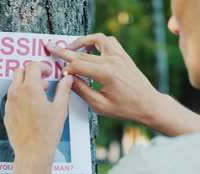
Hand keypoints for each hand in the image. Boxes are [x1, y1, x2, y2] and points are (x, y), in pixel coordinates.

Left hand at [4, 62, 72, 163]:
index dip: (42, 66)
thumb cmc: (47, 133)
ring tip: (40, 96)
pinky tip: (32, 108)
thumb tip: (67, 79)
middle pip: (20, 71)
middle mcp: (16, 93)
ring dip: (26, 84)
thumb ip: (63, 90)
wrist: (32, 153)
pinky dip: (21, 96)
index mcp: (30, 89)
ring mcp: (9, 103)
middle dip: (32, 72)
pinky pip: (12, 98)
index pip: (32, 66)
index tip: (49, 72)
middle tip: (44, 82)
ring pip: (14, 84)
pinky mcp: (7, 113)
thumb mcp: (60, 109)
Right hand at [46, 33, 160, 125]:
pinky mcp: (124, 55)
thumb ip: (82, 91)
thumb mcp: (100, 106)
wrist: (148, 105)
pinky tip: (88, 49)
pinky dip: (96, 41)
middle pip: (83, 53)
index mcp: (106, 74)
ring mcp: (120, 55)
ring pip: (96, 39)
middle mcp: (113, 60)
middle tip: (51, 47)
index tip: (58, 71)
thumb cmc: (125, 108)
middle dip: (65, 51)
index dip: (66, 68)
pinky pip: (108, 41)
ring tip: (70, 47)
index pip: (78, 65)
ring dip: (82, 41)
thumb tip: (68, 79)